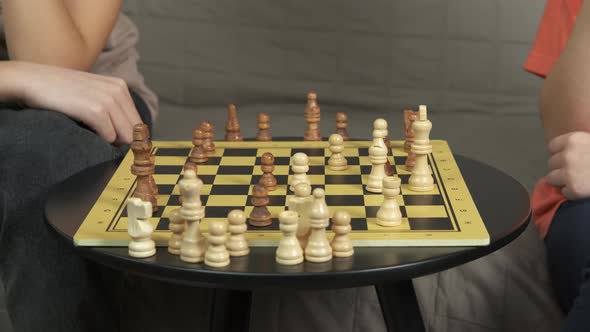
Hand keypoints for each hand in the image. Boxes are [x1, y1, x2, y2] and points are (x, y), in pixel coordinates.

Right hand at [14, 61, 141, 143]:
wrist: (31, 80)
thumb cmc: (60, 91)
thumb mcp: (93, 93)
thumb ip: (112, 108)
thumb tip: (129, 136)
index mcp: (120, 86)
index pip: (138, 122)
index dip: (129, 136)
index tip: (115, 141)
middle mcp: (118, 90)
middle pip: (135, 131)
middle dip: (121, 140)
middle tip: (100, 137)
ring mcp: (108, 99)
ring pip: (125, 136)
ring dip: (109, 140)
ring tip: (89, 130)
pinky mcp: (96, 110)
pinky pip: (109, 137)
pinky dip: (99, 139)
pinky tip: (83, 128)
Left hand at [546, 132, 589, 198]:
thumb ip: (579, 145)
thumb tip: (566, 151)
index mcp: (573, 140)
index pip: (552, 147)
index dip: (559, 153)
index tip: (568, 158)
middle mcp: (567, 155)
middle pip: (551, 163)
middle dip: (560, 168)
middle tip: (575, 171)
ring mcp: (568, 173)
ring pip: (551, 179)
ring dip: (562, 181)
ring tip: (578, 181)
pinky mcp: (573, 189)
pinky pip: (564, 192)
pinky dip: (572, 193)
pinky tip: (583, 190)